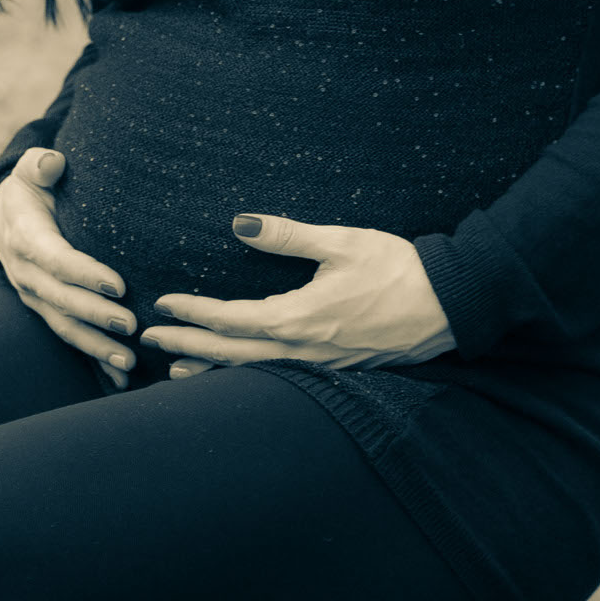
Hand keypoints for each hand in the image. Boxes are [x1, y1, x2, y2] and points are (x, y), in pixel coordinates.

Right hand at [0, 149, 139, 389]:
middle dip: (96, 316)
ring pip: (65, 327)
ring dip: (95, 347)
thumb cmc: (30, 189)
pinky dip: (93, 361)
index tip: (118, 283)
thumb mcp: (29, 171)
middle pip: (62, 300)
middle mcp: (26, 273)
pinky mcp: (45, 311)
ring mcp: (34, 297)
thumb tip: (52, 163)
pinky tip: (119, 380)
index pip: (56, 259)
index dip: (84, 273)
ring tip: (128, 363)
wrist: (3, 219)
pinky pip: (69, 337)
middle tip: (131, 326)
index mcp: (25, 237)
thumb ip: (39, 165)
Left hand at [143, 214, 454, 378]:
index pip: (231, 319)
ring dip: (211, 369)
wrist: (451, 305)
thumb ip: (288, 235)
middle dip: (187, 347)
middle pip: (231, 354)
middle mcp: (304, 349)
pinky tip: (234, 374)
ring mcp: (320, 365)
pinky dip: (245, 376)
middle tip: (148, 342)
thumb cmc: (400, 269)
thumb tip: (239, 224)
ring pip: (253, 372)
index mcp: (300, 317)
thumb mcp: (343, 242)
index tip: (163, 305)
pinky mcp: (335, 369)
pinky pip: (278, 377)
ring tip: (176, 371)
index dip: (193, 313)